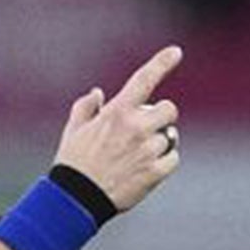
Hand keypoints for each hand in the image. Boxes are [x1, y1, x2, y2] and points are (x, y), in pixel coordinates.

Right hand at [54, 45, 182, 211]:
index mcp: (117, 112)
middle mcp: (136, 127)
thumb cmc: (74, 162)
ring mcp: (147, 150)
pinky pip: (173, 159)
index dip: (162, 63)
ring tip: (139, 155)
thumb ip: (86, 107)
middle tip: (148, 128)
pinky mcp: (155, 172)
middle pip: (169, 110)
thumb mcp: (74, 129)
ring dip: (161, 143)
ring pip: (170, 137)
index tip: (176, 51)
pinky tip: (147, 168)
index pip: (143, 80)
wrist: (78, 198)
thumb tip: (99, 93)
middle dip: (162, 116)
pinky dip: (165, 162)